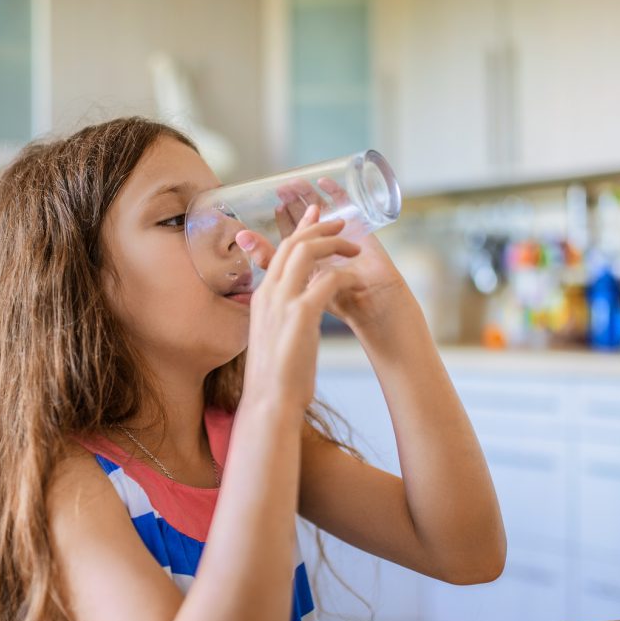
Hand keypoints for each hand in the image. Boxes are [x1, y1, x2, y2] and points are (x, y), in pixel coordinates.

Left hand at [236, 177, 409, 332]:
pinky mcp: (360, 229)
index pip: (292, 235)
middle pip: (306, 218)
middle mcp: (324, 247)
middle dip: (293, 203)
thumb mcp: (296, 278)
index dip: (283, 220)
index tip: (272, 205)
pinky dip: (336, 191)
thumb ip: (270, 259)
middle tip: (281, 188)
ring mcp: (342, 236)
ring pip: (323, 209)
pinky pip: (348, 205)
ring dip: (308, 195)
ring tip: (295, 183)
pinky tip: (323, 181)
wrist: (372, 307)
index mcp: (308, 261)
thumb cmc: (338, 302)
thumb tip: (240, 236)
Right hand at [242, 204, 364, 412]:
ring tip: (354, 246)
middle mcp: (269, 294)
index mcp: (262, 298)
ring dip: (333, 244)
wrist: (269, 402)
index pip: (280, 252)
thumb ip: (280, 320)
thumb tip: (292, 315)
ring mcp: (283, 303)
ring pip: (307, 252)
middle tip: (340, 222)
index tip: (316, 218)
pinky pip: (327, 280)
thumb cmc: (275, 378)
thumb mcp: (272, 338)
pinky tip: (358, 278)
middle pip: (293, 244)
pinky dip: (345, 274)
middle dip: (319, 228)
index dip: (300, 231)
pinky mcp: (301, 315)